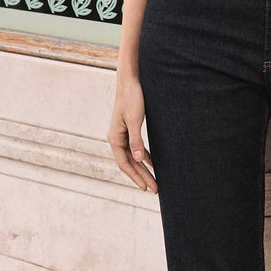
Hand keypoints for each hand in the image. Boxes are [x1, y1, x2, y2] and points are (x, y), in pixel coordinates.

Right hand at [108, 74, 157, 192]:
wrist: (130, 81)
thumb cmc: (132, 98)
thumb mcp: (134, 119)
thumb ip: (136, 140)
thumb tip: (138, 159)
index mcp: (115, 138)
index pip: (125, 163)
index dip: (135, 176)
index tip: (145, 188)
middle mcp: (117, 138)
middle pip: (130, 163)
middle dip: (142, 177)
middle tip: (155, 190)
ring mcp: (123, 135)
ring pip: (134, 157)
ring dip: (144, 169)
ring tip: (155, 181)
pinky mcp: (130, 129)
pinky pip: (137, 149)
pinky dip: (145, 157)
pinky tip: (154, 164)